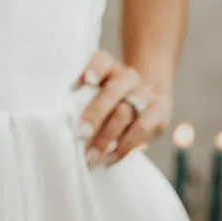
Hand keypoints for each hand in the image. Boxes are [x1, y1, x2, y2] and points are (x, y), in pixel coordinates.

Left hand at [76, 50, 172, 167]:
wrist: (148, 102)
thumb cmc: (110, 103)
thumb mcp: (95, 96)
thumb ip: (79, 102)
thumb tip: (63, 126)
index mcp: (109, 69)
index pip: (102, 60)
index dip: (95, 68)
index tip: (87, 80)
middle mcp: (128, 78)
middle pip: (113, 91)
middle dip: (96, 113)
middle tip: (81, 133)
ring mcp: (145, 94)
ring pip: (125, 113)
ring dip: (106, 137)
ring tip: (91, 157)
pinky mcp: (158, 114)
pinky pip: (141, 131)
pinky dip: (123, 147)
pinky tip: (109, 159)